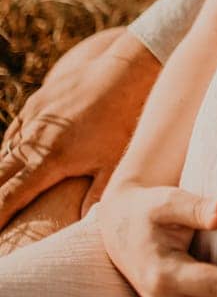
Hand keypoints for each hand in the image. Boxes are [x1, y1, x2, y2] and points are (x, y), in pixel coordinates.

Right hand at [0, 29, 160, 229]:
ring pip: (4, 152)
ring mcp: (33, 118)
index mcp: (50, 160)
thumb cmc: (124, 121)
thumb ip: (97, 197)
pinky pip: (14, 131)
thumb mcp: (114, 164)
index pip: (11, 195)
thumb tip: (84, 224)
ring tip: (2, 191)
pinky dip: (8, 148)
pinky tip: (9, 159)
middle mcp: (34, 139)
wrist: (125, 72)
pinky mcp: (37, 102)